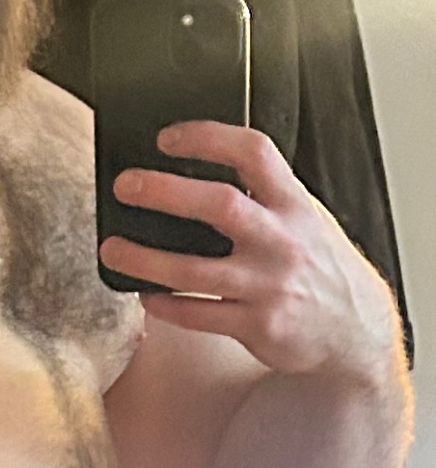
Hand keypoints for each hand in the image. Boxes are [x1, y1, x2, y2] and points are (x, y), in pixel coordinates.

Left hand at [100, 122, 399, 380]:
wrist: (355, 330)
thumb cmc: (318, 265)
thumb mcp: (305, 217)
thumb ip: (262, 194)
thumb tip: (193, 169)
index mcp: (293, 204)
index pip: (253, 153)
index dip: (208, 138)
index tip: (166, 138)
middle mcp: (282, 241)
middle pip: (220, 205)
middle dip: (165, 192)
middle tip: (125, 186)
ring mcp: (269, 286)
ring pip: (195, 270)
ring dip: (145, 259)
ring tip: (111, 249)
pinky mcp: (258, 326)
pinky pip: (198, 316)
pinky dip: (166, 305)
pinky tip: (145, 294)